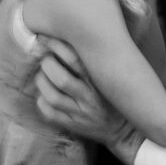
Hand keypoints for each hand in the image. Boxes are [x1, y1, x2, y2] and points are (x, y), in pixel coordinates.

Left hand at [35, 37, 143, 163]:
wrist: (124, 130)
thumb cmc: (115, 96)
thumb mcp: (112, 76)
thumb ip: (95, 59)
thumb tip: (71, 34)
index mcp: (100, 80)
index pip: (75, 59)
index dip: (56, 45)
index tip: (46, 37)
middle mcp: (90, 97)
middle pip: (61, 79)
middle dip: (47, 64)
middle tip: (45, 58)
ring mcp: (80, 113)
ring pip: (52, 96)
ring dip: (41, 81)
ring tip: (41, 75)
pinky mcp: (72, 125)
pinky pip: (50, 114)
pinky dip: (41, 101)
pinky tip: (43, 94)